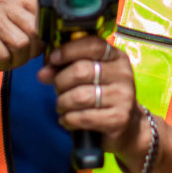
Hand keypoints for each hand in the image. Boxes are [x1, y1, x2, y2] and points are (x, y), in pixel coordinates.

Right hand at [0, 0, 43, 90]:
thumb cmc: (2, 47)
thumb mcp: (25, 35)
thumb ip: (41, 32)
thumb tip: (61, 39)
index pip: (45, 15)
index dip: (45, 36)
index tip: (39, 45)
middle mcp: (3, 3)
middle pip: (34, 31)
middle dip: (31, 51)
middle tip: (19, 55)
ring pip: (20, 45)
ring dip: (16, 59)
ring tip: (6, 56)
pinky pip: (3, 55)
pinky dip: (3, 64)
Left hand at [38, 35, 148, 160]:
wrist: (128, 127)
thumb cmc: (103, 97)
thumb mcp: (90, 77)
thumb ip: (66, 69)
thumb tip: (43, 73)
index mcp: (117, 58)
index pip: (93, 45)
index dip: (69, 50)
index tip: (53, 59)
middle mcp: (123, 74)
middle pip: (80, 71)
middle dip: (60, 82)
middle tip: (58, 90)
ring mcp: (123, 97)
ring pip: (79, 96)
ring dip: (63, 103)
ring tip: (63, 106)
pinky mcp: (118, 119)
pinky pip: (82, 117)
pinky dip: (68, 119)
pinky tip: (68, 120)